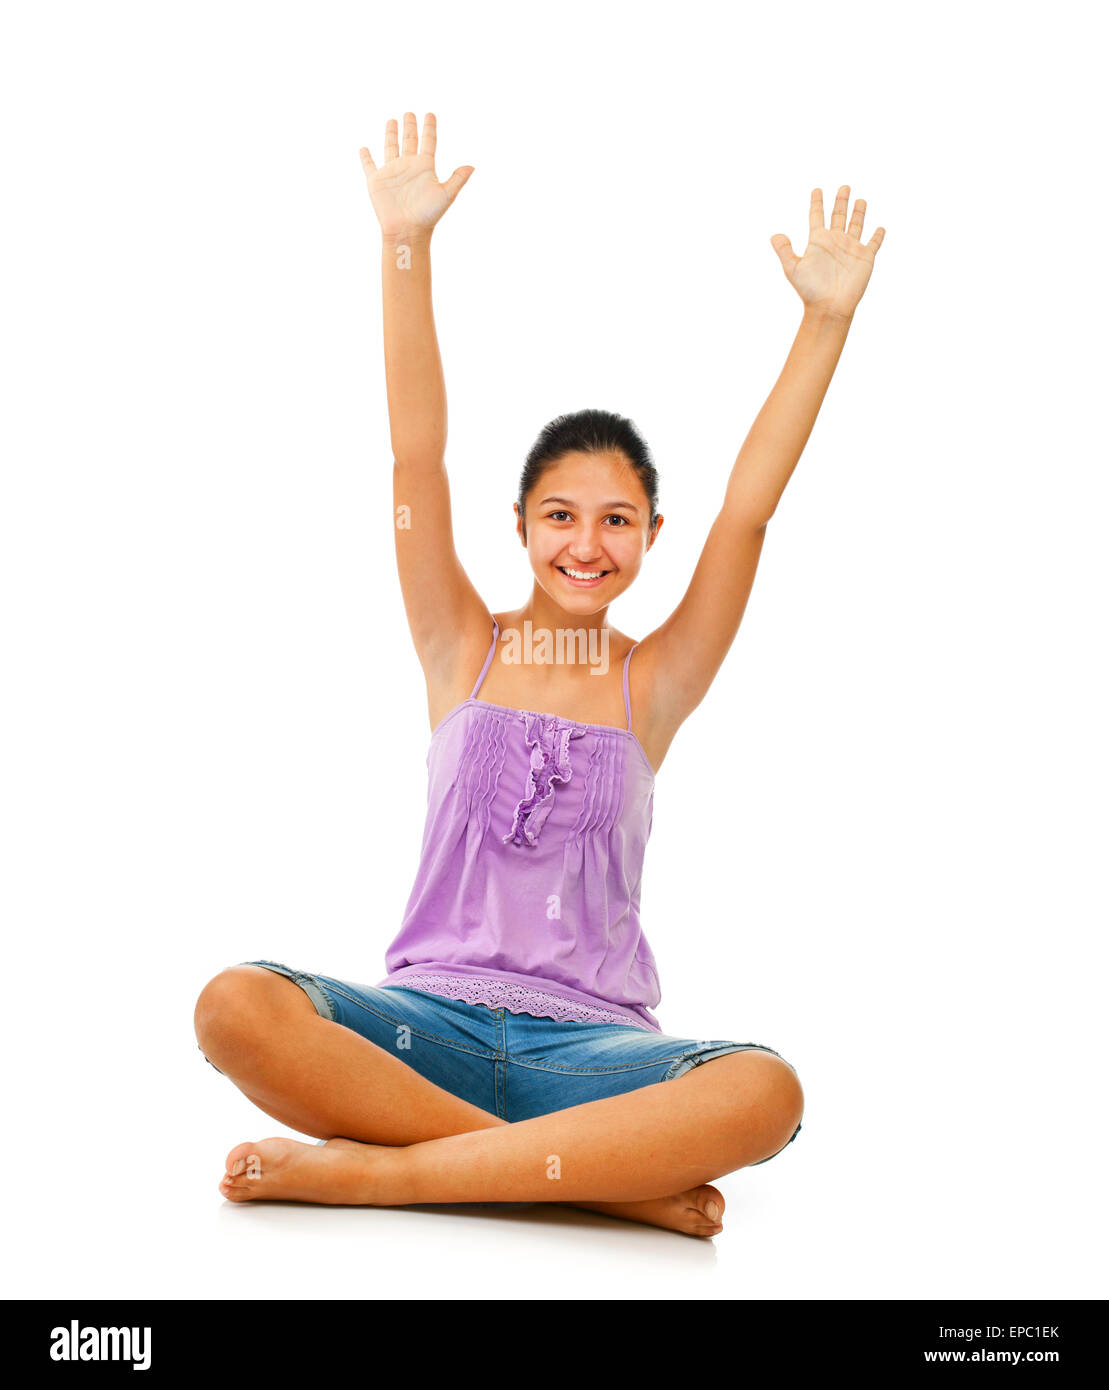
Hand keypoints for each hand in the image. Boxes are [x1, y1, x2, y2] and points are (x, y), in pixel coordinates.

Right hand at [359, 112, 472, 238]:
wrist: (407, 231)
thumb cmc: (428, 215)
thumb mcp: (446, 195)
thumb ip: (458, 179)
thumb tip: (472, 166)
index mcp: (424, 167)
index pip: (428, 141)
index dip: (429, 127)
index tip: (430, 114)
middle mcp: (408, 166)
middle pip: (410, 140)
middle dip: (410, 126)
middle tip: (410, 113)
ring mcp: (392, 172)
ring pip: (390, 147)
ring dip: (391, 134)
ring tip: (392, 120)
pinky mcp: (376, 181)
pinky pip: (369, 166)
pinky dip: (366, 157)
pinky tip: (364, 148)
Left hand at [771, 186, 884, 320]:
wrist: (829, 306)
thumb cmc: (810, 290)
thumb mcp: (793, 268)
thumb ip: (785, 250)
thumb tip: (774, 235)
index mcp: (818, 241)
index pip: (817, 216)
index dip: (817, 202)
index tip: (817, 189)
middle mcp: (835, 241)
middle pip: (838, 215)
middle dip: (841, 201)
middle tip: (844, 186)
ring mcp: (851, 249)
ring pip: (856, 225)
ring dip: (858, 212)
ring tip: (860, 200)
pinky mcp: (865, 258)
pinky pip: (873, 243)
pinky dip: (878, 236)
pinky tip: (880, 228)